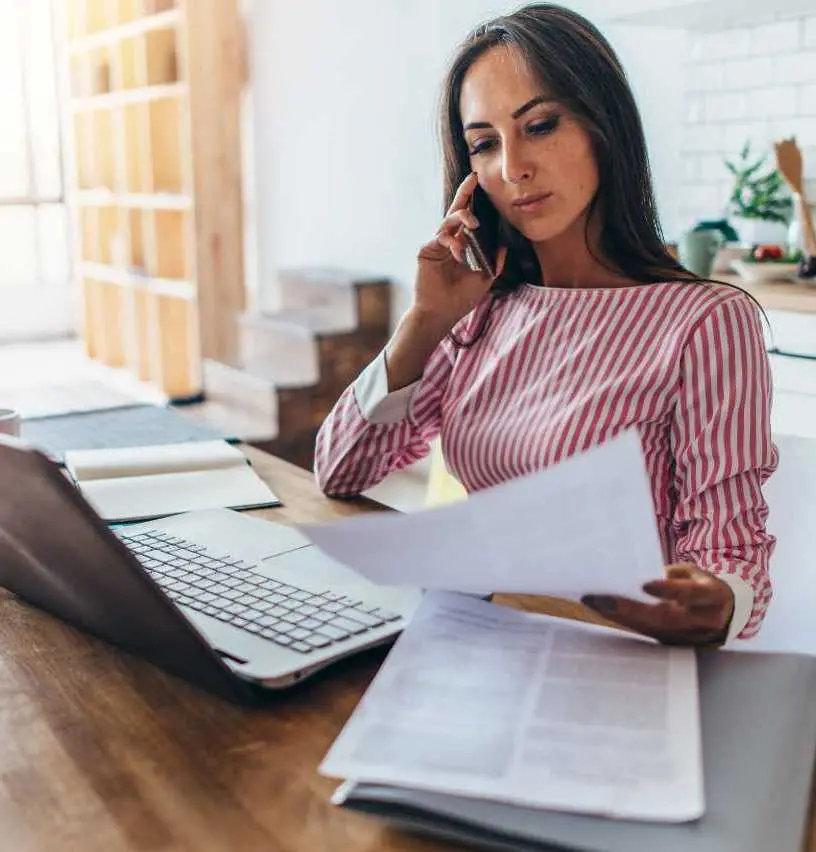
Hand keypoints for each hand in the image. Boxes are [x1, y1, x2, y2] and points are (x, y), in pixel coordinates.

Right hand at [414, 172, 506, 329]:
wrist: (441, 314)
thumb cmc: (460, 299)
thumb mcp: (484, 280)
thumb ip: (494, 263)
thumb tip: (504, 247)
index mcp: (460, 246)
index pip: (466, 220)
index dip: (472, 202)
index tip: (479, 185)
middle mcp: (447, 242)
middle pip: (455, 212)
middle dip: (464, 194)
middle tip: (474, 178)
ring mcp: (435, 245)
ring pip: (448, 221)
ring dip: (462, 217)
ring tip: (475, 223)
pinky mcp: (426, 250)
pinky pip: (441, 237)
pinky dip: (453, 242)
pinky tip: (460, 253)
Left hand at [581, 563, 734, 645]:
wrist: (724, 614)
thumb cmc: (703, 586)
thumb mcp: (695, 573)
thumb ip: (672, 575)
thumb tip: (639, 577)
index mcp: (711, 597)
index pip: (690, 594)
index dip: (668, 590)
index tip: (644, 585)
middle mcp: (701, 621)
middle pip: (663, 618)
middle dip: (629, 609)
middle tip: (599, 598)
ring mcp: (686, 637)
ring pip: (649, 628)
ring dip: (617, 616)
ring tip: (591, 601)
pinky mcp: (671, 643)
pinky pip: (644, 633)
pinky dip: (620, 621)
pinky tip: (599, 610)